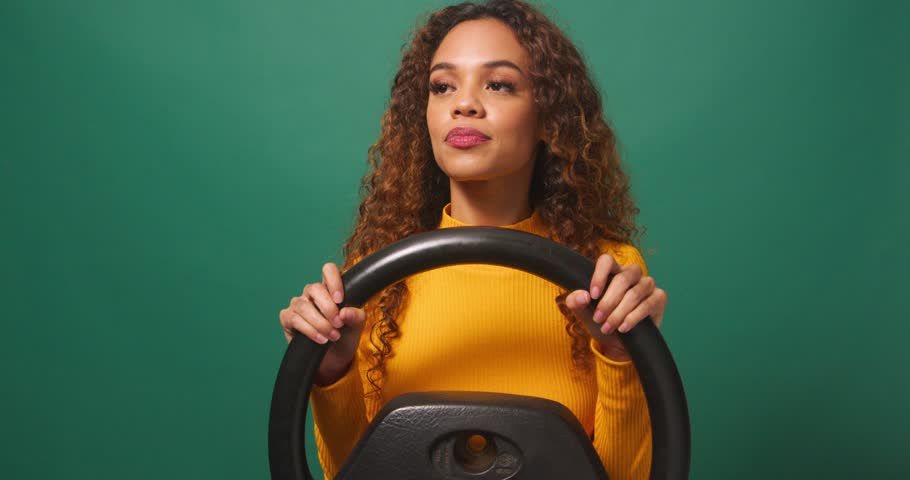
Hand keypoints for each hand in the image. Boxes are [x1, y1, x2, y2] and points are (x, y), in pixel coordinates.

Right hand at [278, 262, 367, 384]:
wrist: (333, 360)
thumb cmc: (345, 337)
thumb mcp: (357, 327)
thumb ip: (356, 317)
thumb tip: (346, 312)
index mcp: (330, 288)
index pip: (328, 270)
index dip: (333, 280)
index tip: (340, 300)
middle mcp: (312, 293)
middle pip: (314, 288)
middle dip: (328, 308)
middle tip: (339, 324)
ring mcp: (298, 304)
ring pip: (304, 305)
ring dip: (320, 323)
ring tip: (333, 336)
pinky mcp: (287, 318)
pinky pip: (295, 319)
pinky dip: (310, 330)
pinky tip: (321, 339)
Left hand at [565, 254, 667, 361]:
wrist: (617, 344)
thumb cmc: (601, 322)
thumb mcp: (583, 313)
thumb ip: (575, 302)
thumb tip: (583, 296)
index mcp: (613, 271)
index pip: (607, 261)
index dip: (600, 275)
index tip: (592, 295)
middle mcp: (632, 274)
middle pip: (622, 279)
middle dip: (608, 301)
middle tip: (598, 318)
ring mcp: (647, 284)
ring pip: (634, 293)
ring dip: (619, 313)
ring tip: (608, 327)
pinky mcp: (659, 298)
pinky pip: (648, 304)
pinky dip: (633, 318)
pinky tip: (623, 328)